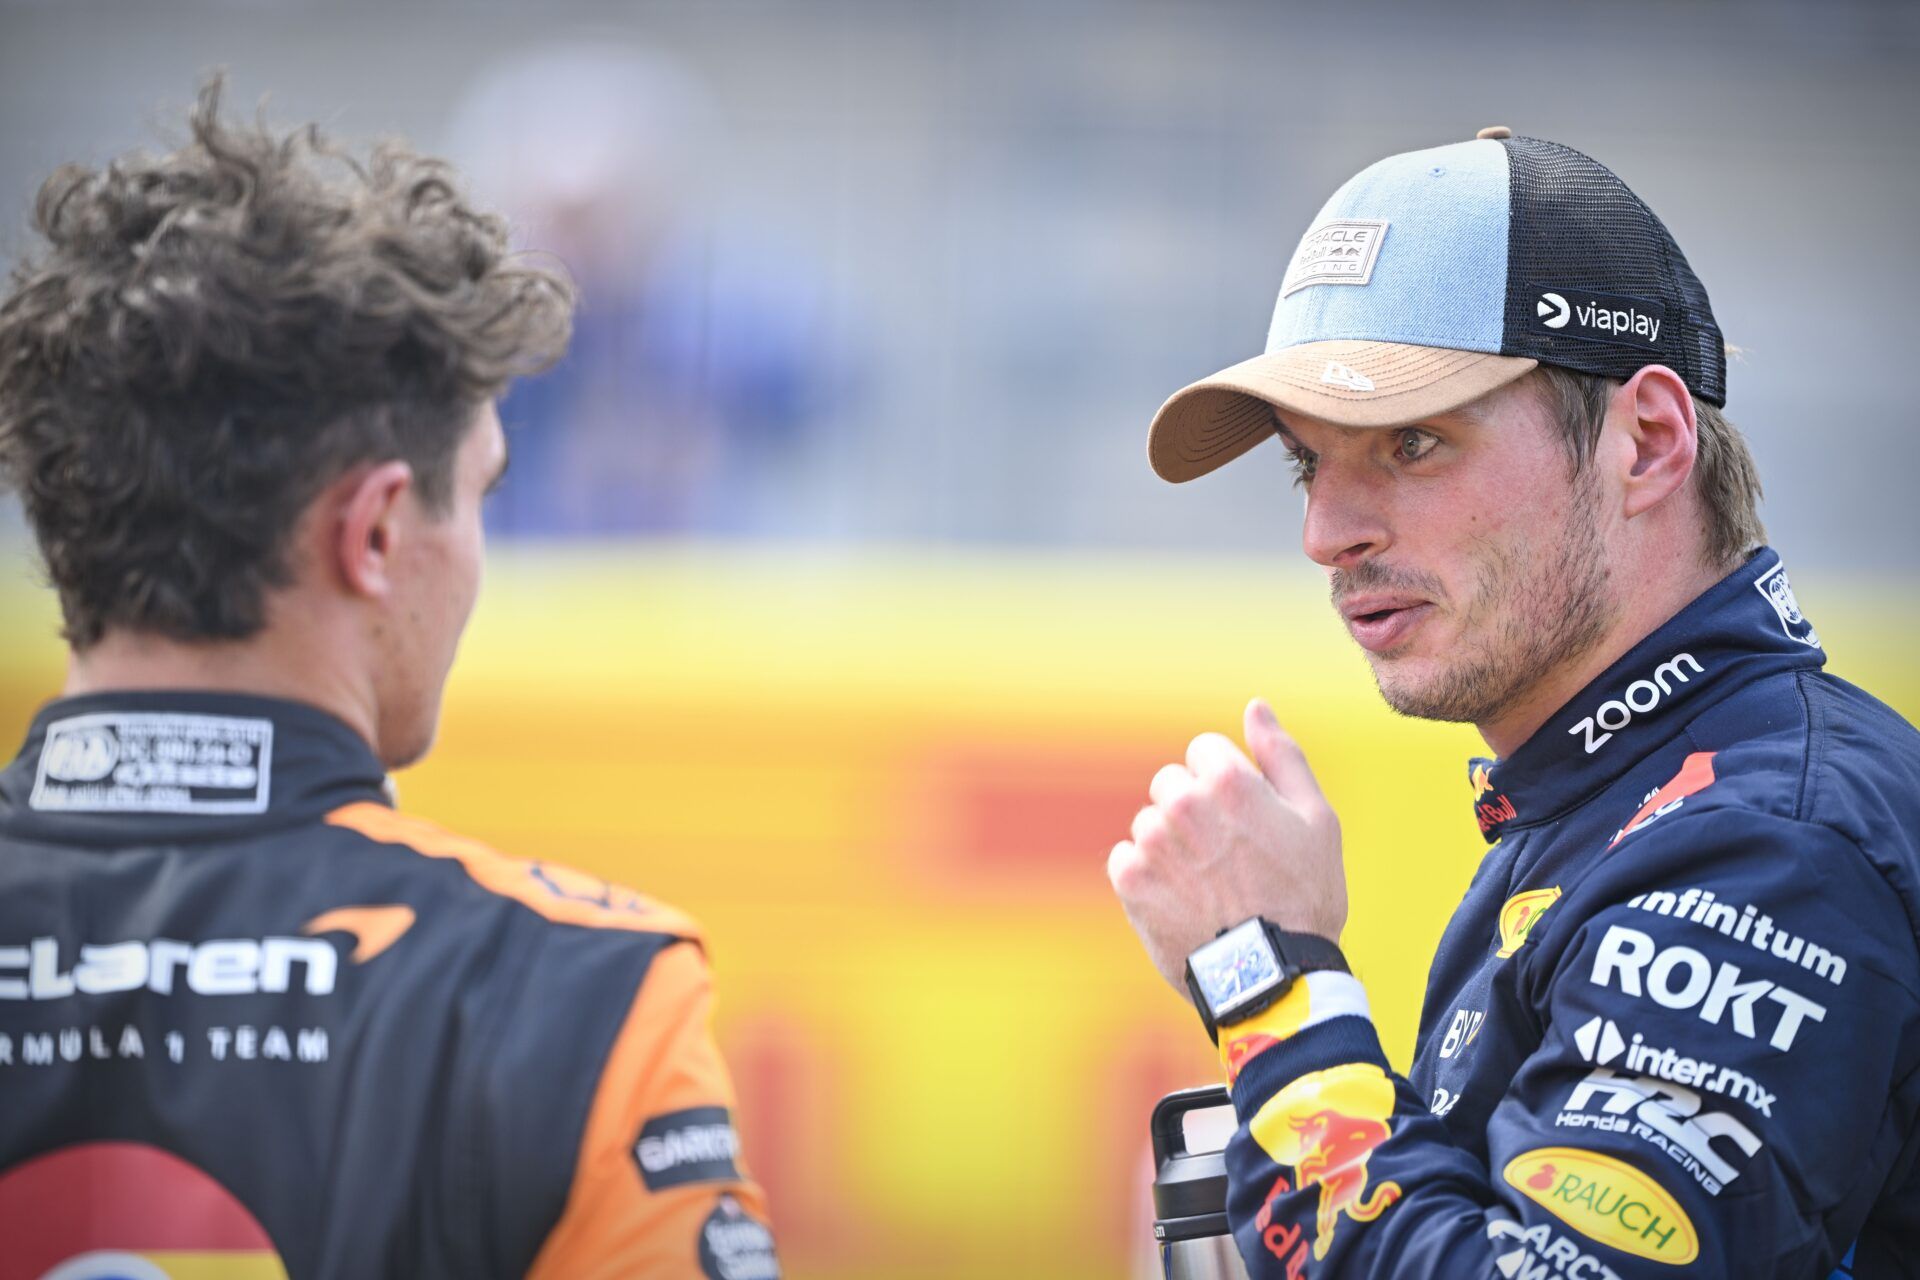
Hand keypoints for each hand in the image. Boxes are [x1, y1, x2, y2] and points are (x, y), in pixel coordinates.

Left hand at [1108, 698, 1346, 993]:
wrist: (1273, 977)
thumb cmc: (1304, 898)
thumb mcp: (1316, 820)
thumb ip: (1282, 756)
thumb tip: (1256, 708)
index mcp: (1229, 780)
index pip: (1204, 750)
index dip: (1228, 783)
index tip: (1245, 821)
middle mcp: (1183, 804)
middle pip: (1172, 783)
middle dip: (1194, 810)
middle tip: (1227, 857)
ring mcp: (1152, 843)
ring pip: (1150, 822)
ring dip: (1171, 845)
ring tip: (1207, 885)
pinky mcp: (1129, 881)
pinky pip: (1126, 858)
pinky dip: (1148, 876)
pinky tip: (1181, 901)